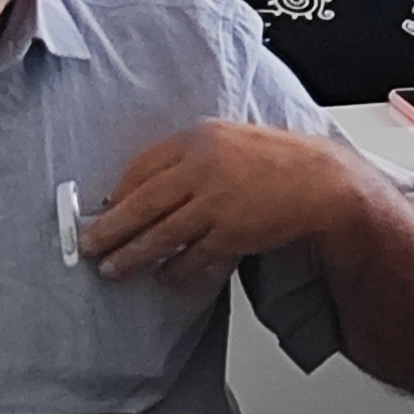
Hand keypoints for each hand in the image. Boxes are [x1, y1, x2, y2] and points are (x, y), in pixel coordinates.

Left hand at [84, 122, 379, 288]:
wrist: (323, 183)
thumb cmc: (278, 162)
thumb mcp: (229, 143)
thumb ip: (190, 159)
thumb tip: (146, 190)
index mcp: (198, 137)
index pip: (140, 168)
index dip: (116, 194)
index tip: (103, 210)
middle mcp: (201, 166)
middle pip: (140, 205)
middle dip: (109, 230)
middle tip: (90, 246)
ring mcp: (215, 201)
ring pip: (158, 236)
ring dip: (131, 257)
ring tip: (113, 269)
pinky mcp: (229, 233)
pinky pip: (190, 256)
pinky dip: (174, 270)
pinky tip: (165, 276)